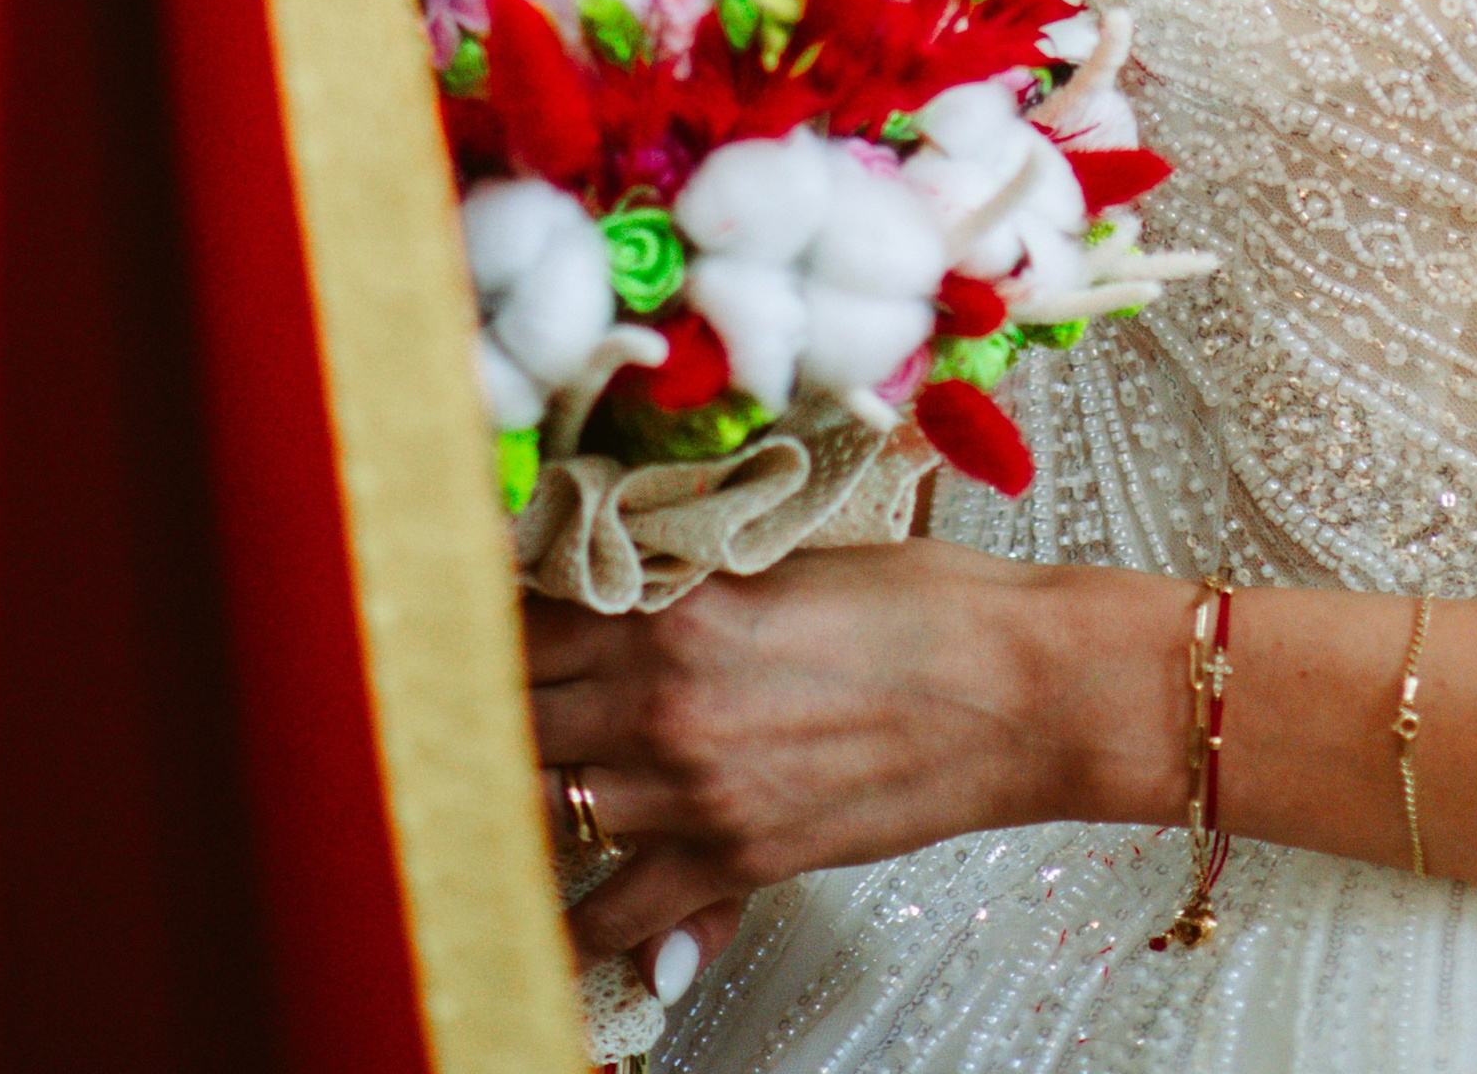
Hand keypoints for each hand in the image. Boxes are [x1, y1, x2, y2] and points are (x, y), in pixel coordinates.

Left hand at [524, 542, 1178, 992]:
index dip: (484, 619)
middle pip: (516, 716)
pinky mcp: (737, 862)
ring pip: (550, 806)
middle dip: (488, 704)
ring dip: (529, 791)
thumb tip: (615, 583)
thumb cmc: (923, 604)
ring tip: (508, 780)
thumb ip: (686, 581)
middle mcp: (665, 706)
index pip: (525, 620)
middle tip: (463, 697)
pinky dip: (582, 917)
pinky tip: (558, 904)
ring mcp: (695, 793)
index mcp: (675, 611)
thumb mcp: (787, 560)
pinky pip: (618, 912)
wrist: (1018, 687)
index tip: (458, 615)